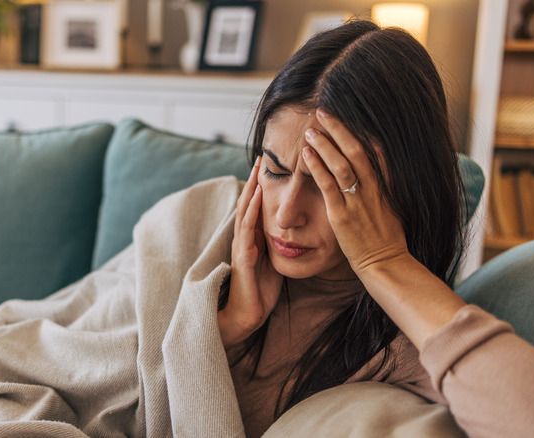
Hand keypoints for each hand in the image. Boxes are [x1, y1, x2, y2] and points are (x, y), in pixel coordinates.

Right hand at [218, 155, 283, 347]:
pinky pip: (247, 229)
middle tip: (261, 155)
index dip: (262, 186)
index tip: (270, 165)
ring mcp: (241, 246)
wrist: (247, 316)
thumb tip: (292, 232)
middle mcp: (244, 238)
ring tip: (258, 167)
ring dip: (251, 187)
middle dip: (254, 179)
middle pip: (249, 202)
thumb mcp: (272, 263)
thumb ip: (277, 245)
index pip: (257, 206)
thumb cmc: (260, 291)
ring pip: (246, 210)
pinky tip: (258, 195)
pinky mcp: (244, 257)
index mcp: (252, 238)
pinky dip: (252, 210)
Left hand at [302, 108, 410, 274]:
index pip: (376, 151)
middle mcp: (372, 190)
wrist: (387, 265)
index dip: (361, 132)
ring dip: (325, 144)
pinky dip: (317, 167)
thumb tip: (378, 176)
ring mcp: (357, 202)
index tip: (348, 116)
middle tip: (323, 113)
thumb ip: (382, 190)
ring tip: (311, 130)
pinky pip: (328, 186)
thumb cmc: (386, 241)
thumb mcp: (391, 209)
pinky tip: (307, 154)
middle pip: (356, 151)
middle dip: (339, 130)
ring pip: (341, 165)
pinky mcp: (342, 216)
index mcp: (385, 187)